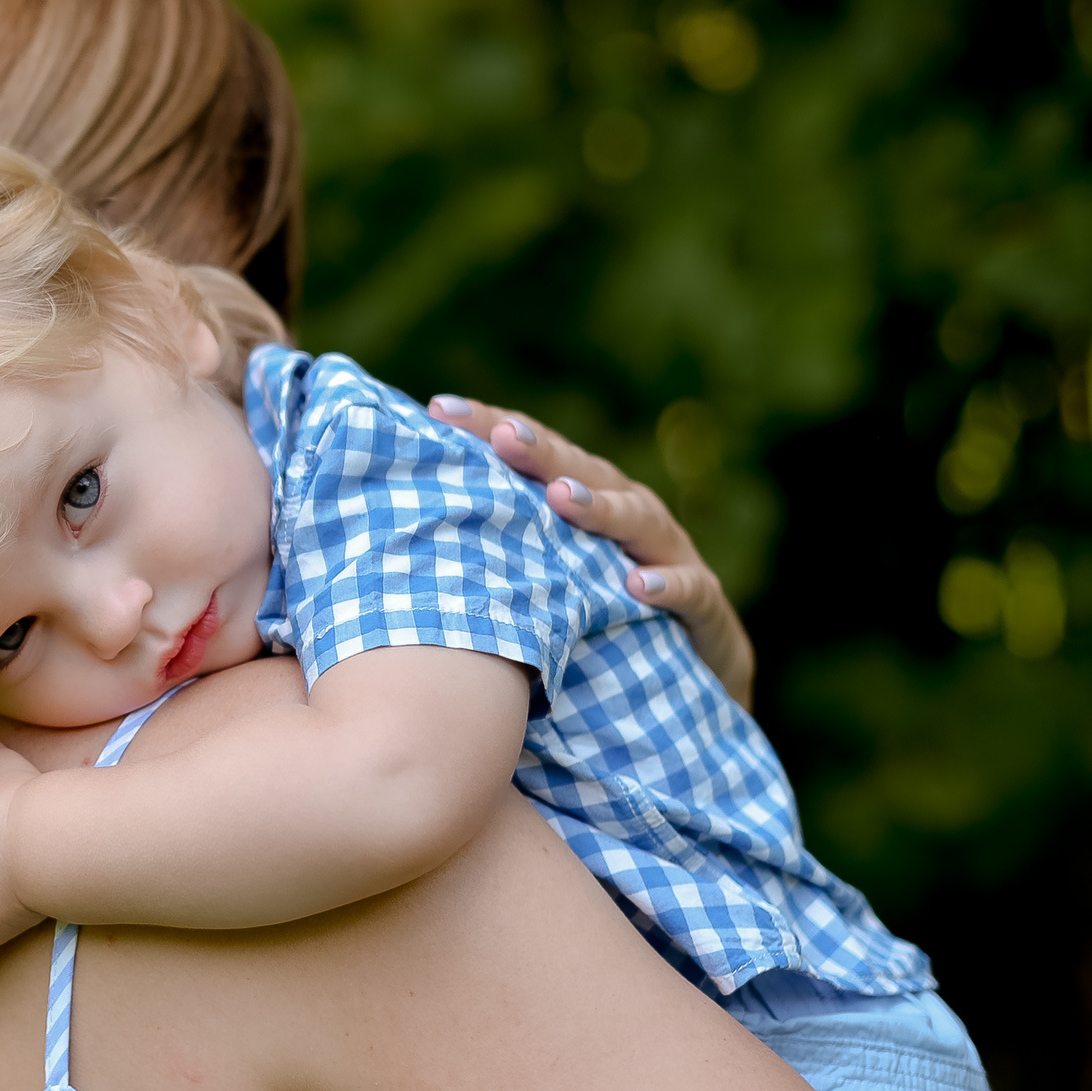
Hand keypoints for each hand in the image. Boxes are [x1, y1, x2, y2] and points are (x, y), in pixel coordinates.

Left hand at [426, 394, 755, 709]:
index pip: (532, 454)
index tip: (438, 408)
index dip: (489, 427)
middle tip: (503, 436)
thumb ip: (488, 549)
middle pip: (581, 471)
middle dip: (542, 451)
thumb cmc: (594, 620)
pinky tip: (638, 584)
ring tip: (563, 497)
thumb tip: (389, 528)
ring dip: (602, 507)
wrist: (690, 682)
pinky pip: (690, 592)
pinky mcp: (703, 609)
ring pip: (639, 518)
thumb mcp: (539, 582)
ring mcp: (668, 556)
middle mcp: (625, 515)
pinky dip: (667, 584)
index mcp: (580, 500)